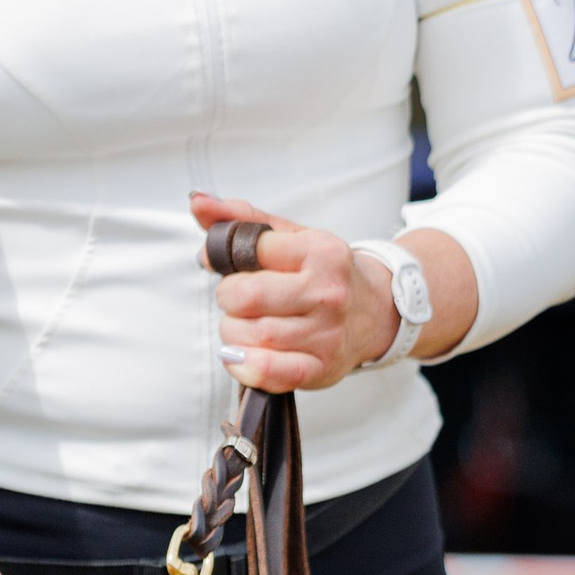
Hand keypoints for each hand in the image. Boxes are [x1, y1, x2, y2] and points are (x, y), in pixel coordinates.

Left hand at [190, 192, 396, 393]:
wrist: (375, 310)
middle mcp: (327, 293)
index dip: (226, 259)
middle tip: (238, 299)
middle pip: (246, 297)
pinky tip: (242, 355)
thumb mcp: (291, 236)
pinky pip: (270, 372)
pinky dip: (245, 366)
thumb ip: (242, 219)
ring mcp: (326, 333)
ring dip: (233, 332)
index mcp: (320, 252)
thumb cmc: (325, 273)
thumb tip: (199, 202)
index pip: (250, 251)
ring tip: (246, 324)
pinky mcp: (320, 368)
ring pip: (251, 335)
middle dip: (228, 298)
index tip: (227, 266)